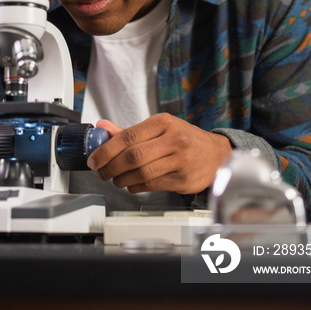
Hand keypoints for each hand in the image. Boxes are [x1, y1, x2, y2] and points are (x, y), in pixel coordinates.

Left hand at [87, 113, 231, 195]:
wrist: (216, 154)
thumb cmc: (185, 139)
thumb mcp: (159, 128)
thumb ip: (129, 131)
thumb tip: (102, 127)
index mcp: (164, 122)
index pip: (128, 136)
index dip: (107, 150)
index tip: (94, 159)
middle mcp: (174, 140)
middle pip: (133, 156)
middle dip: (111, 167)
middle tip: (102, 172)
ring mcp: (180, 161)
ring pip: (142, 173)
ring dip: (122, 179)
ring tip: (116, 179)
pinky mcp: (183, 180)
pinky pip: (152, 185)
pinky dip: (136, 186)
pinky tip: (131, 184)